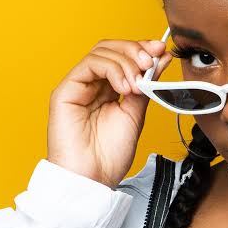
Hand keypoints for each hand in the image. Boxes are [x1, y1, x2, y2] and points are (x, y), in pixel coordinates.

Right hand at [47, 39, 172, 187]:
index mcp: (107, 88)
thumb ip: (146, 85)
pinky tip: (124, 87)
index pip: (122, 55)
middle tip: (151, 62)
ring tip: (138, 83)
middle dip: (135, 50)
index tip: (161, 50)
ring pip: (101, 52)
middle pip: (111, 48)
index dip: (141, 48)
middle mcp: (91, 84)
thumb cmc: (109, 155)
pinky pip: (89, 65)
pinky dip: (112, 69)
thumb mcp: (136, 113)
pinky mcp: (65, 91)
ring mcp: (78, 86)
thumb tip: (162, 58)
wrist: (93, 180)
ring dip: (126, 62)